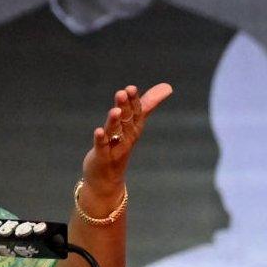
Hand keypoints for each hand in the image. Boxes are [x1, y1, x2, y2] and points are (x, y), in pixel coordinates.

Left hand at [81, 83, 172, 199]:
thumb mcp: (133, 124)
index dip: (133, 101)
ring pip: (116, 132)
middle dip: (125, 107)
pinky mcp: (102, 157)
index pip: (136, 113)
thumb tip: (167, 87)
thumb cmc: (120, 146)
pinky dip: (101, 139)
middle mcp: (126, 138)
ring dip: (115, 121)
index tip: (131, 88)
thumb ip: (147, 105)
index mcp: (133, 128)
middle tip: (123, 93)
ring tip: (115, 110)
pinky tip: (98, 131)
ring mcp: (115, 148)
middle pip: (127, 120)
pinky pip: (102, 147)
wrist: (107, 179)